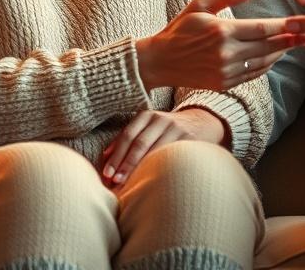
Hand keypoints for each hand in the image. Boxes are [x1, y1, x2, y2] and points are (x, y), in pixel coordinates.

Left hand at [98, 108, 224, 187]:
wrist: (200, 122)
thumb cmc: (164, 131)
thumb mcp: (146, 128)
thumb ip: (126, 140)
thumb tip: (104, 158)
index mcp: (147, 116)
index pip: (128, 135)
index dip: (116, 155)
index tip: (107, 174)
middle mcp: (161, 119)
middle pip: (140, 143)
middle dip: (126, 165)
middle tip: (116, 183)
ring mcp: (177, 129)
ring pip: (156, 151)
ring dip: (142, 170)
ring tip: (132, 187)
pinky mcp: (190, 140)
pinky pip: (173, 157)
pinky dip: (162, 169)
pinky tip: (155, 180)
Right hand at [136, 0, 304, 90]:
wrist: (159, 62)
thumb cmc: (180, 28)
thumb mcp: (200, 4)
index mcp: (222, 31)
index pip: (262, 29)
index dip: (284, 26)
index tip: (301, 22)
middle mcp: (226, 53)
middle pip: (268, 47)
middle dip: (291, 40)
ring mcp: (226, 71)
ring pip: (263, 62)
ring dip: (281, 53)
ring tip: (296, 44)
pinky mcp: (224, 84)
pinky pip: (253, 74)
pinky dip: (266, 65)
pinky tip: (274, 56)